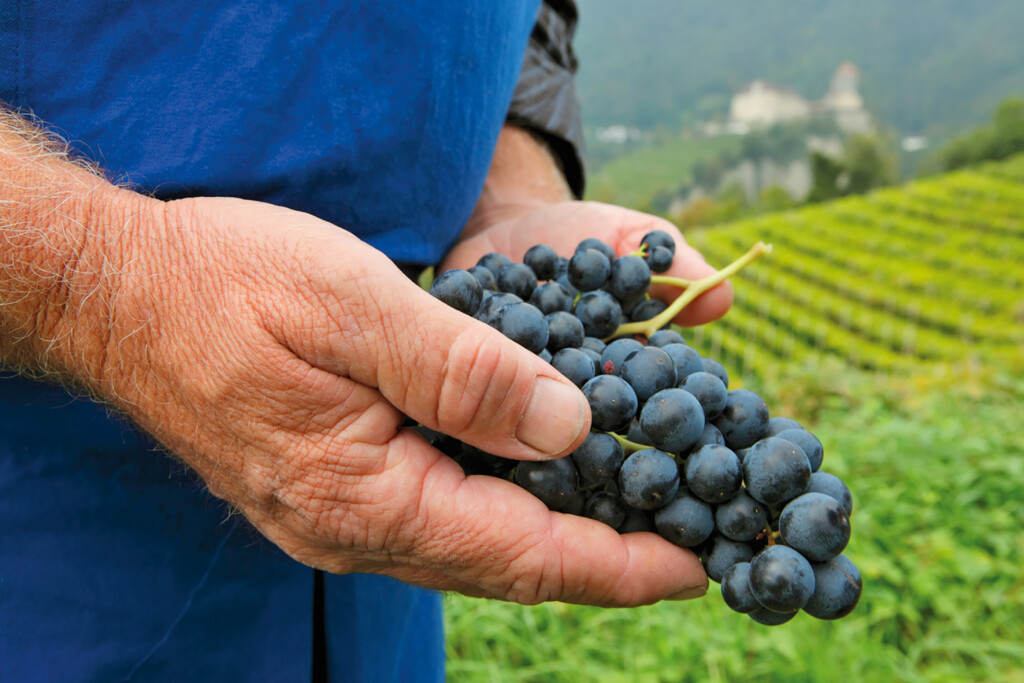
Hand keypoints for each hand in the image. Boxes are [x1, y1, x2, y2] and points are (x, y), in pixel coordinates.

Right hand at [91, 195, 706, 605]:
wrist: (120, 291)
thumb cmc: (226, 284)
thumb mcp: (354, 305)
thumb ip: (465, 371)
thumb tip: (570, 426)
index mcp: (364, 498)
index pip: (523, 553)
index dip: (622, 562)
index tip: (704, 563)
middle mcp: (356, 526)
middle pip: (511, 559)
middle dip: (610, 552)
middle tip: (700, 533)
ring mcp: (343, 511)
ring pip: (480, 536)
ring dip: (566, 525)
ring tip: (648, 503)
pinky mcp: (338, 480)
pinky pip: (445, 504)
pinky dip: (511, 492)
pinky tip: (549, 462)